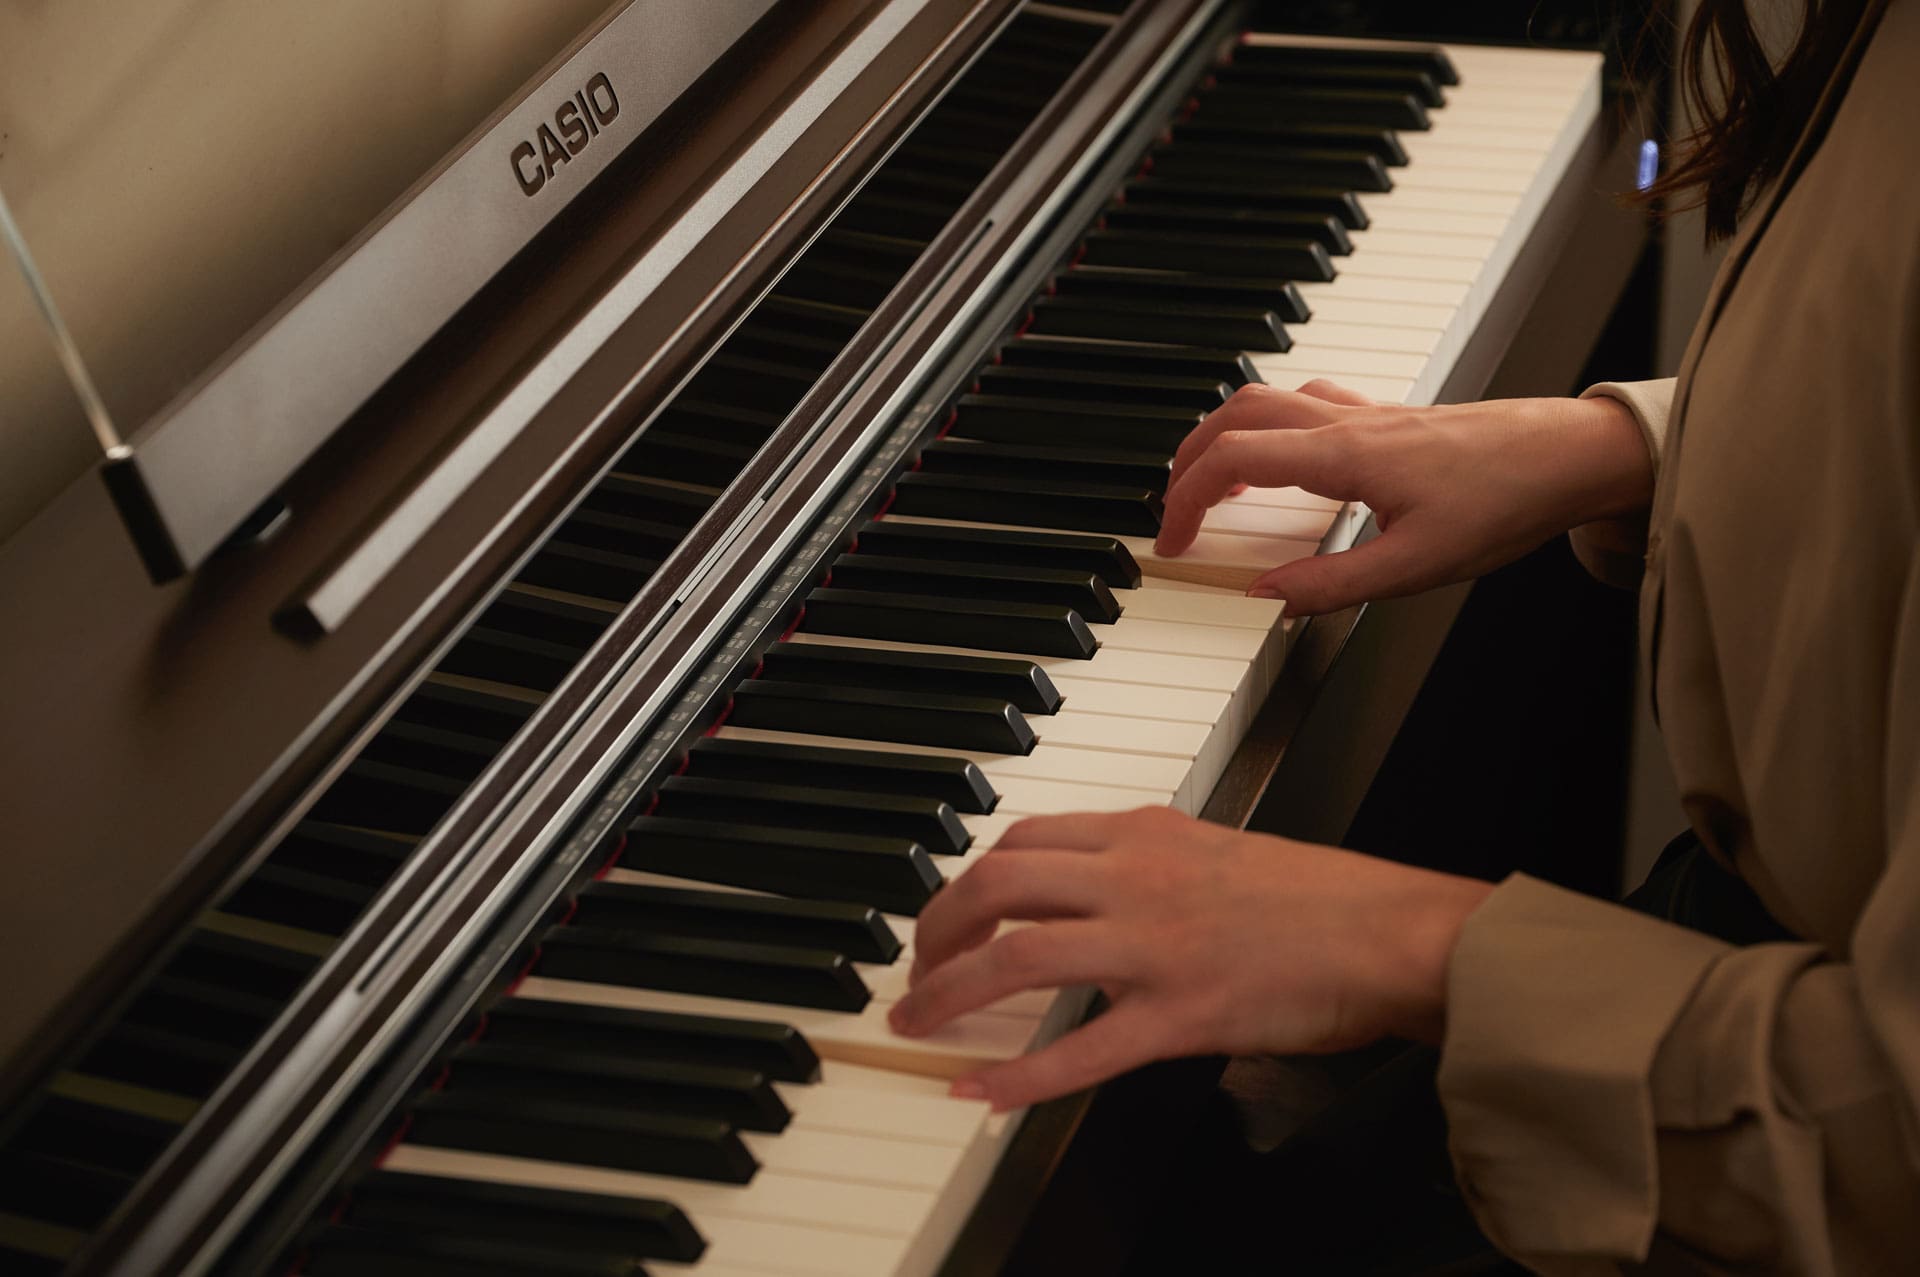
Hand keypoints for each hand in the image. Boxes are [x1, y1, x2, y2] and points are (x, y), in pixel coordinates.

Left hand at [886, 807, 1493, 1110]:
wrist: (1394, 932)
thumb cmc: (1322, 898)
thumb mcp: (1219, 850)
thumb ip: (1150, 861)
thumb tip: (1094, 882)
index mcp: (1146, 834)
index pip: (1024, 838)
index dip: (967, 879)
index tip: (947, 914)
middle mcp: (1139, 878)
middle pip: (999, 885)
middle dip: (938, 929)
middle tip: (916, 971)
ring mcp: (1156, 946)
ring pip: (1020, 957)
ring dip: (952, 993)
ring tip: (918, 1025)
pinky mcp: (1183, 1014)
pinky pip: (1082, 1049)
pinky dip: (1019, 1076)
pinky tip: (981, 1093)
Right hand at [1155, 380, 1654, 614]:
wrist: (1571, 455)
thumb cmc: (1507, 501)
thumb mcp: (1416, 566)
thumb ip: (1331, 585)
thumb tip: (1266, 598)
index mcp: (1344, 455)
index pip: (1233, 459)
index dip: (1187, 499)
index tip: (1174, 541)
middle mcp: (1348, 422)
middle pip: (1237, 413)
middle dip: (1190, 456)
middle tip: (1175, 506)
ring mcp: (1370, 413)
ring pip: (1271, 399)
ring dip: (1228, 435)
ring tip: (1218, 482)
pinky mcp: (1392, 418)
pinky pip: (1311, 403)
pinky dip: (1275, 426)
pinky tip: (1291, 459)